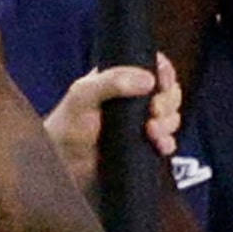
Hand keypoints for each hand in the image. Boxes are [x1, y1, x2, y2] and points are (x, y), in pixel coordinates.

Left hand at [41, 57, 179, 197]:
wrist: (61, 164)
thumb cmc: (65, 125)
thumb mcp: (82, 95)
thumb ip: (111, 82)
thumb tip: (149, 80)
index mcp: (118, 80)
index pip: (152, 67)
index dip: (164, 72)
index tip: (163, 82)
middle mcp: (132, 100)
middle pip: (168, 92)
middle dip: (168, 101)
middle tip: (154, 111)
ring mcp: (139, 123)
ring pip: (171, 117)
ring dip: (168, 123)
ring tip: (151, 131)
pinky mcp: (142, 145)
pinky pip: (167, 141)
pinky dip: (168, 142)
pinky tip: (159, 145)